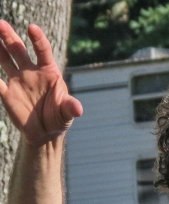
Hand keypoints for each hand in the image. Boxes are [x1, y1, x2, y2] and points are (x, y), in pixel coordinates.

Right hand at [0, 21, 81, 146]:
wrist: (46, 133)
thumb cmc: (59, 118)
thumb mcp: (67, 113)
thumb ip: (70, 108)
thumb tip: (78, 109)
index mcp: (48, 72)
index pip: (43, 51)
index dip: (38, 40)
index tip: (32, 28)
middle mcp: (31, 71)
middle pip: (19, 49)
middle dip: (9, 36)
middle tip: (0, 23)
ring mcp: (18, 80)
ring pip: (5, 59)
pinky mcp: (7, 92)